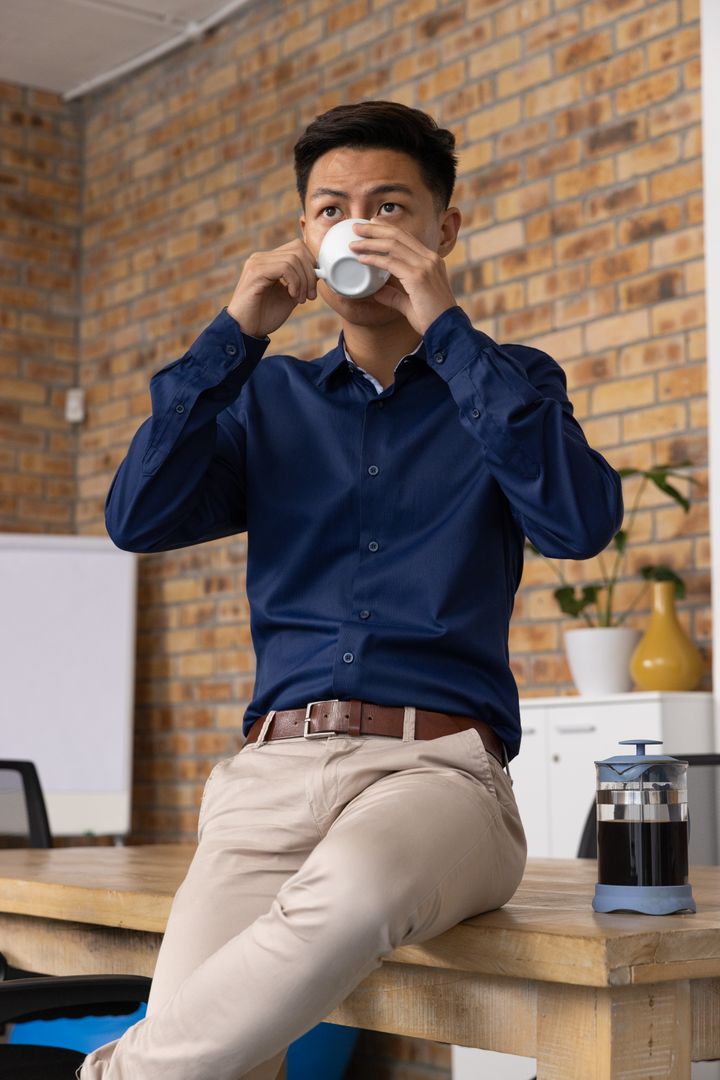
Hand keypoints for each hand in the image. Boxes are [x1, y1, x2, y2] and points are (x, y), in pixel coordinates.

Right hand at [227, 239, 316, 337]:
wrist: (245, 331)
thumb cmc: (264, 317)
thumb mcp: (289, 297)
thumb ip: (301, 283)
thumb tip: (318, 272)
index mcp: (269, 261)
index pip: (297, 248)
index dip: (311, 265)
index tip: (313, 288)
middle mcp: (262, 258)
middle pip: (298, 249)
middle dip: (310, 273)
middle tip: (310, 295)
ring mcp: (257, 262)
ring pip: (293, 258)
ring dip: (303, 281)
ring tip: (300, 299)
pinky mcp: (256, 272)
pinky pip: (284, 267)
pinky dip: (295, 282)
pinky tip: (292, 296)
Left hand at [348, 220, 456, 334]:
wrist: (447, 330)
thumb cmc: (432, 319)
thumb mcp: (411, 303)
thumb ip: (395, 295)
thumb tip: (378, 292)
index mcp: (431, 261)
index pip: (407, 238)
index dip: (387, 230)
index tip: (371, 227)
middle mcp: (430, 259)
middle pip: (398, 235)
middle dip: (376, 229)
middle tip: (357, 227)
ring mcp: (425, 266)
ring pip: (393, 245)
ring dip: (370, 242)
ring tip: (354, 242)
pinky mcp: (418, 277)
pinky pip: (391, 263)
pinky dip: (374, 259)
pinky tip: (362, 259)